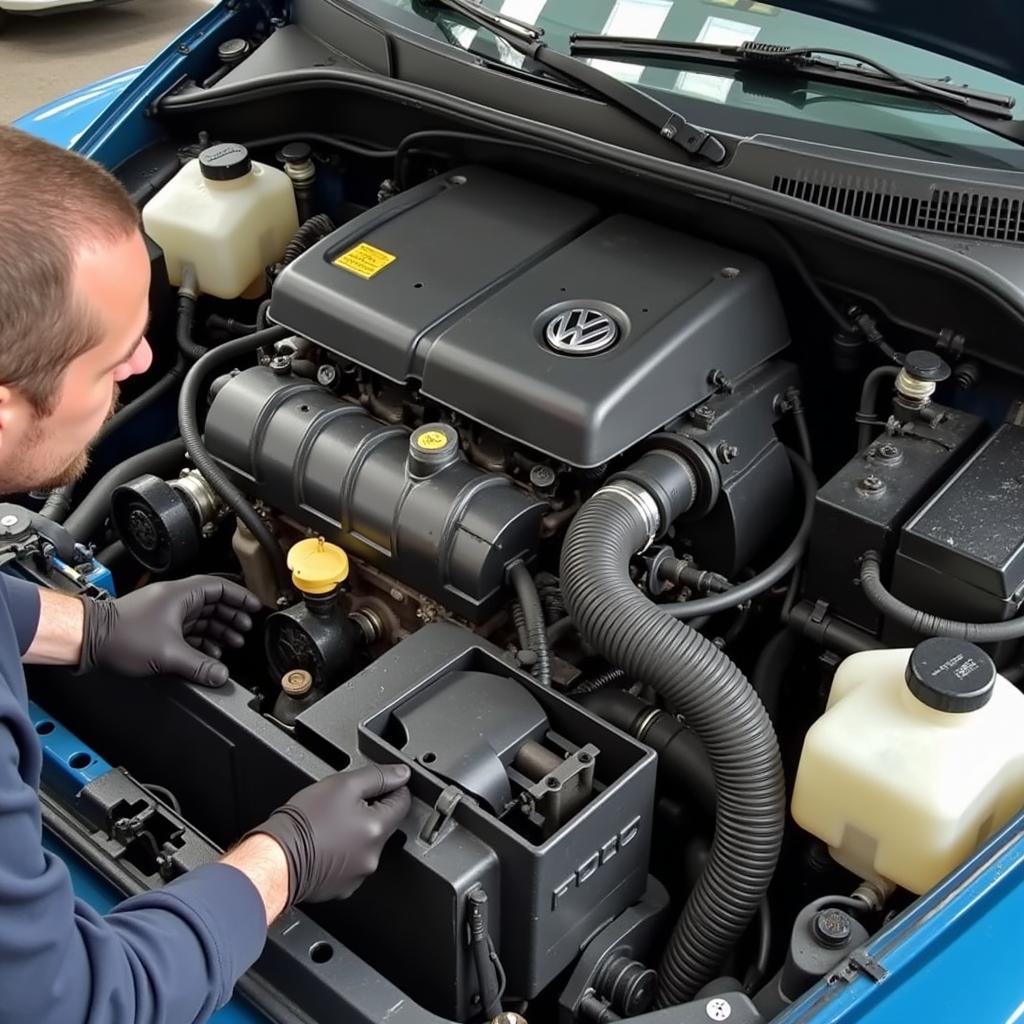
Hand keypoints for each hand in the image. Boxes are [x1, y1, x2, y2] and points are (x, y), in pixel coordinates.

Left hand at [79, 576, 259, 686]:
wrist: (89, 640)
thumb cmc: (122, 636)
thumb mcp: (168, 654)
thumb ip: (199, 666)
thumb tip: (220, 676)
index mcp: (181, 594)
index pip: (220, 587)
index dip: (240, 597)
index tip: (254, 607)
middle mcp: (175, 600)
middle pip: (213, 603)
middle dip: (231, 617)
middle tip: (245, 630)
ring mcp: (166, 612)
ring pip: (201, 617)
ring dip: (217, 630)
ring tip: (232, 644)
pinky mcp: (158, 626)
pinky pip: (188, 630)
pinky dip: (201, 640)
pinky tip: (208, 655)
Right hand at [247, 764, 411, 904]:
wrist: (275, 858)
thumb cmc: (302, 823)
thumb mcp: (342, 784)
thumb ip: (376, 776)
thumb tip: (401, 773)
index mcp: (376, 829)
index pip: (403, 802)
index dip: (393, 787)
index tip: (380, 783)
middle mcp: (373, 855)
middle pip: (385, 823)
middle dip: (370, 810)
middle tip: (344, 803)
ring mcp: (358, 874)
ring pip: (367, 843)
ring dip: (356, 831)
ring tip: (330, 823)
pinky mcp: (343, 886)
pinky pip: (352, 861)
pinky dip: (344, 851)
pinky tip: (326, 842)